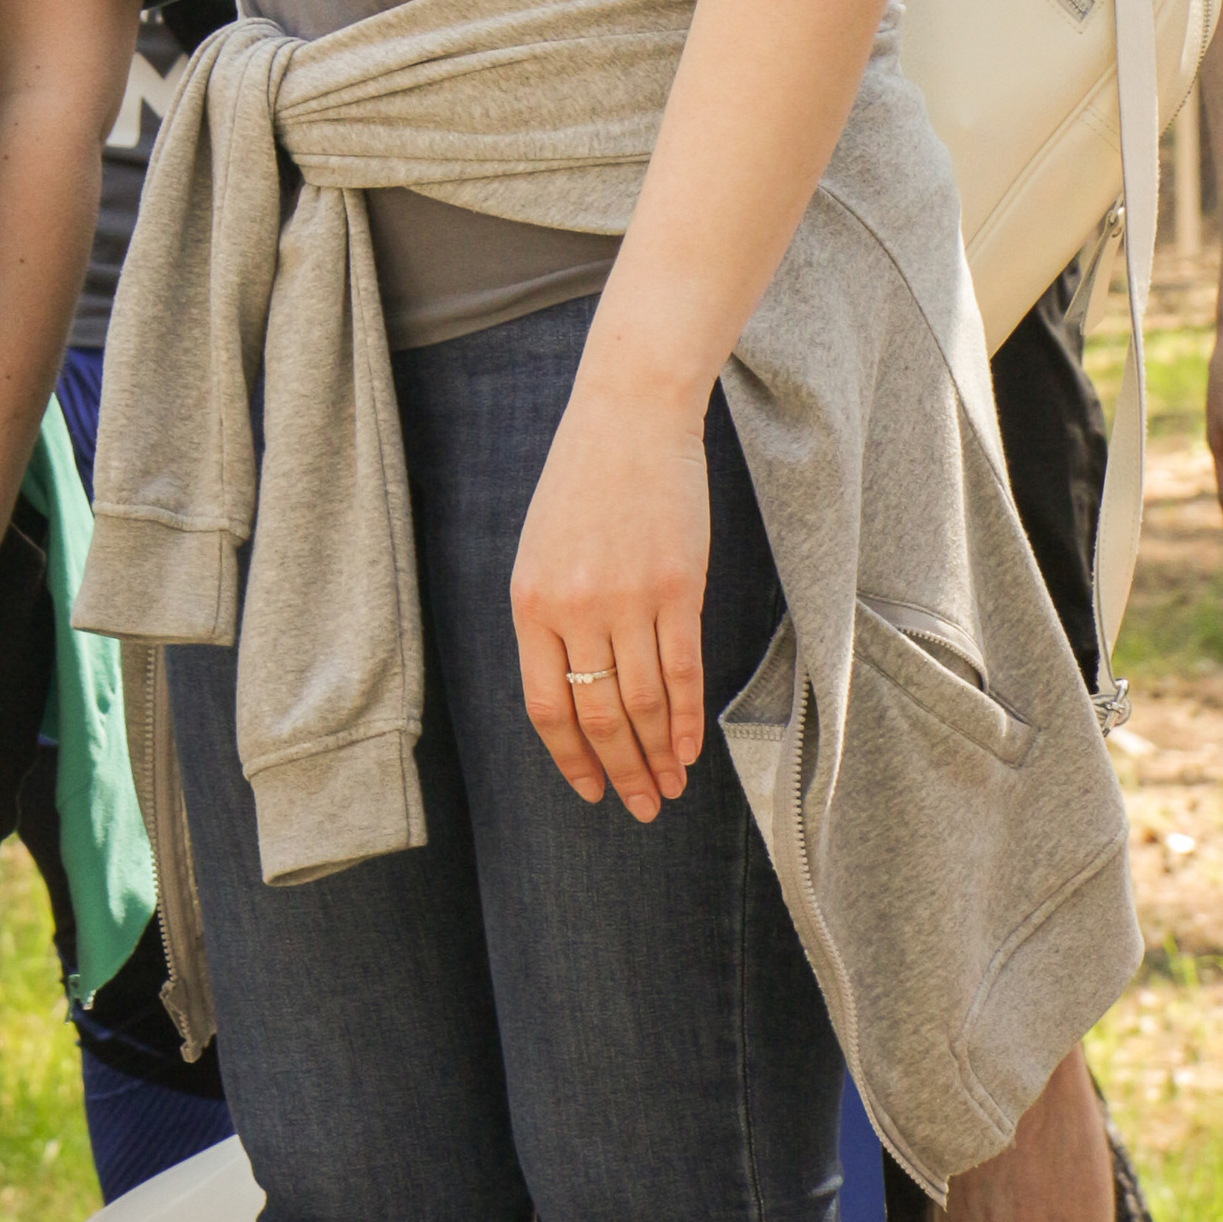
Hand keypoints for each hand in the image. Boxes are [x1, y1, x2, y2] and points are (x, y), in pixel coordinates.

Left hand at [510, 354, 709, 822]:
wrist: (629, 413)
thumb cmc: (583, 479)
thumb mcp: (542, 549)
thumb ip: (550, 617)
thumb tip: (572, 687)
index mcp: (530, 604)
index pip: (547, 708)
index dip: (571, 759)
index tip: (591, 792)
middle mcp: (575, 610)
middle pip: (598, 716)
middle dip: (620, 772)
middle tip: (641, 808)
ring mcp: (628, 600)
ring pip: (642, 704)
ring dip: (657, 756)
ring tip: (669, 790)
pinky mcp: (678, 588)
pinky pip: (682, 671)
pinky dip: (688, 719)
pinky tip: (691, 750)